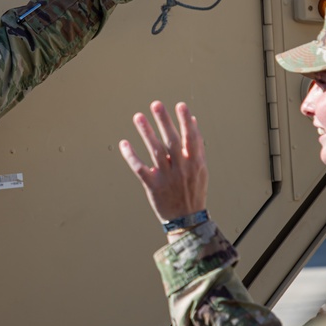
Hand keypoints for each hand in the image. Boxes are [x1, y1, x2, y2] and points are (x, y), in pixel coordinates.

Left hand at [119, 101, 207, 230]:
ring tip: (138, 117)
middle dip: (165, 122)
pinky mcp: (153, 186)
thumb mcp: (200, 169)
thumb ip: (196, 146)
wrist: (187, 220)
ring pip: (155, 151)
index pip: (191, 138)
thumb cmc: (193, 191)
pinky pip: (140, 168)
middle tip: (156, 104)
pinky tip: (124, 143)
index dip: (186, 121)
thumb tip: (193, 121)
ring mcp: (167, 177)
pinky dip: (131, 156)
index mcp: (195, 163)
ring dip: (147, 133)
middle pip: (172, 141)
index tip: (180, 105)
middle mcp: (181, 168)